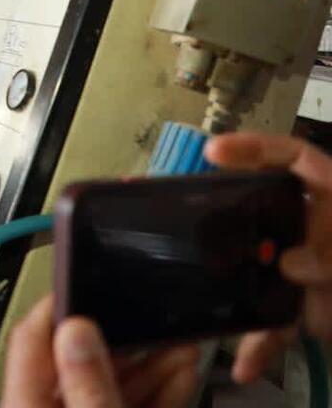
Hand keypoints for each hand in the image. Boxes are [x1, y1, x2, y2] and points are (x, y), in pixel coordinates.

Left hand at [4, 296, 198, 406]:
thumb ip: (87, 384)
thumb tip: (75, 331)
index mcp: (28, 406)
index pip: (30, 340)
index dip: (57, 304)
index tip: (85, 277)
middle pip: (79, 361)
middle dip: (122, 336)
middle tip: (151, 314)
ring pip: (110, 385)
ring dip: (148, 363)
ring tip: (179, 342)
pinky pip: (129, 406)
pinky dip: (156, 392)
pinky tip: (181, 374)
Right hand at [204, 132, 331, 382]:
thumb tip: (289, 262)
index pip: (293, 158)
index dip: (254, 148)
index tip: (214, 153)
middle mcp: (314, 229)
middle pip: (264, 212)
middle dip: (231, 217)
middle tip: (199, 219)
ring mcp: (306, 270)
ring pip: (258, 270)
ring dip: (235, 284)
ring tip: (205, 285)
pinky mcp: (304, 309)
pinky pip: (272, 324)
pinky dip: (259, 347)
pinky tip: (243, 366)